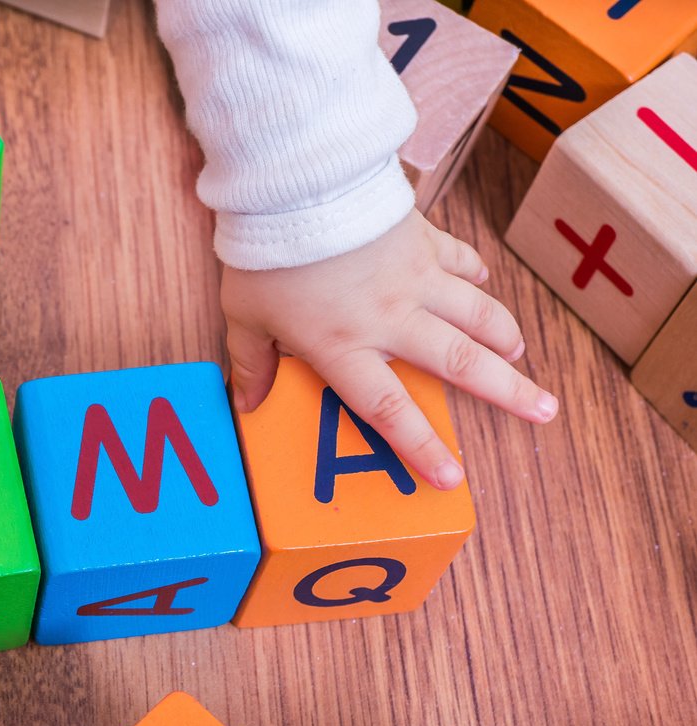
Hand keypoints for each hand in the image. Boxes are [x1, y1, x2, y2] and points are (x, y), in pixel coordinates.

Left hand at [221, 210, 557, 489]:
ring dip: (503, 335)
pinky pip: (458, 260)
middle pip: (460, 363)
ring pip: (474, 313)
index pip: (387, 410)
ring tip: (522, 356)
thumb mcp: (244, 316)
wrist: (297, 183)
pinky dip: (474, 274)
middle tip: (545, 410)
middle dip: (508, 391)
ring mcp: (413, 277)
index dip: (421, 447)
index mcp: (344, 346)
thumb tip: (246, 404)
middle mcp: (390, 319)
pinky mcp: (421, 238)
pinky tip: (484, 283)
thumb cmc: (265, 254)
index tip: (451, 477)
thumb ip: (251, 362)